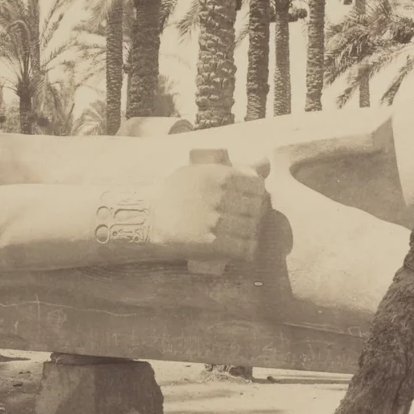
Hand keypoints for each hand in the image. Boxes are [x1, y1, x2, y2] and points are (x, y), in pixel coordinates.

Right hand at [146, 163, 265, 262]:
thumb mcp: (199, 170)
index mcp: (220, 175)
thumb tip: (264, 162)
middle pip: (258, 208)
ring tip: (243, 236)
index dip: (258, 196)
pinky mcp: (213, 243)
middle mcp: (221, 196)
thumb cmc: (173, 192)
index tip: (253, 202)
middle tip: (249, 221)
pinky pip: (245, 248)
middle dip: (258, 215)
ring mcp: (218, 220)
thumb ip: (232, 168)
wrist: (149, 217)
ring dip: (252, 234)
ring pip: (253, 229)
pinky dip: (247, 251)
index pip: (258, 186)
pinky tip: (241, 250)